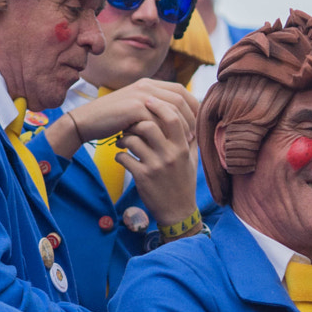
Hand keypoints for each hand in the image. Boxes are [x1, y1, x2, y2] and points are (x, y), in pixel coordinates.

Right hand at [43, 78, 197, 156]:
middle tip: (194, 135)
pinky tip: (169, 143)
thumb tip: (177, 118)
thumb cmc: (113, 120)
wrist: (87, 122)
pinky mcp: (134, 108)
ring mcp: (140, 95)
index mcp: (148, 83)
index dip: (192, 106)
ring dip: (182, 126)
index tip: (196, 124)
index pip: (180, 91)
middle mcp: (146, 85)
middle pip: (180, 99)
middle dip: (191, 118)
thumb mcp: (136, 110)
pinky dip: (166, 132)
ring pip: (172, 109)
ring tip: (185, 141)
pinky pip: (158, 120)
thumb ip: (154, 108)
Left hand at [118, 88, 199, 228]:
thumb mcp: (192, 160)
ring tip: (122, 141)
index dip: (158, 106)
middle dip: (135, 122)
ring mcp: (155, 166)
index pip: (172, 118)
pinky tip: (122, 157)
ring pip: (133, 140)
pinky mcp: (142, 177)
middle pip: (148, 125)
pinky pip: (124, 158)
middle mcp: (170, 155)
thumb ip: (191, 139)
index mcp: (183, 148)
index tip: (147, 100)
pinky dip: (119, 155)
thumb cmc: (184, 182)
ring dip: (123, 138)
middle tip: (129, 124)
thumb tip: (191, 117)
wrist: (177, 211)